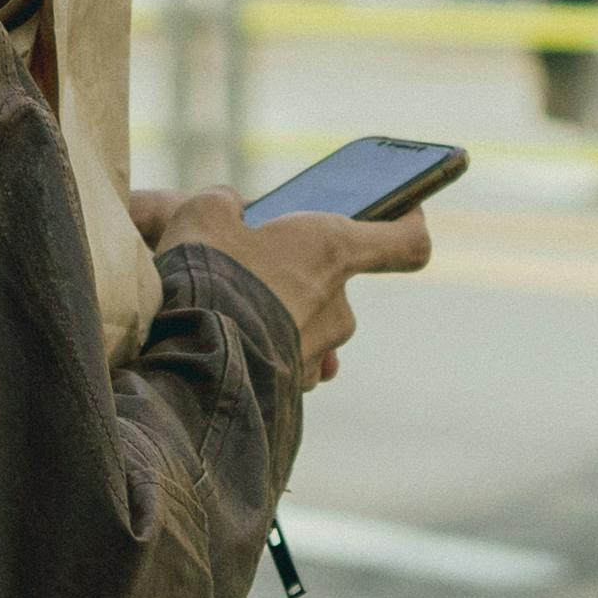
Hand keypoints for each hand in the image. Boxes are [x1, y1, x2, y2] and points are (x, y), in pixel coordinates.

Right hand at [140, 190, 430, 385]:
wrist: (190, 360)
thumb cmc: (207, 276)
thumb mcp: (205, 215)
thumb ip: (227, 206)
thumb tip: (230, 211)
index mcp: (332, 251)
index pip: (406, 242)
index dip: (408, 225)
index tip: (403, 212)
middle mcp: (337, 307)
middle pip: (335, 285)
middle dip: (299, 275)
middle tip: (251, 264)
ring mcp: (316, 353)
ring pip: (307, 326)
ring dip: (279, 316)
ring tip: (227, 306)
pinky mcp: (290, 391)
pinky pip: (285, 362)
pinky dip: (263, 350)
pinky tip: (225, 341)